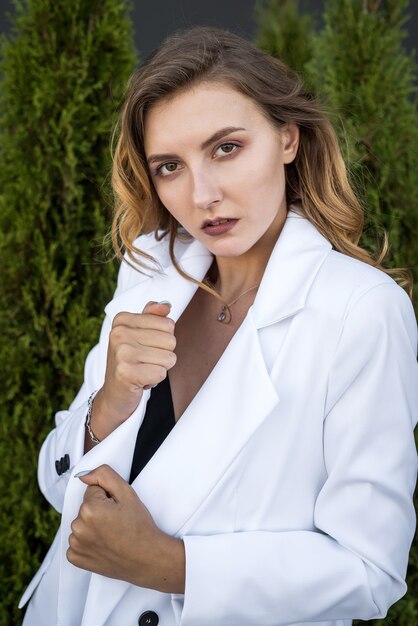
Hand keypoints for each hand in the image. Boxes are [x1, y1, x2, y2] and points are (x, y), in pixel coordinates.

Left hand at [67, 465, 184, 592]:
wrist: (147, 558)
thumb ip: (105, 476)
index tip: (117, 509)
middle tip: (116, 522)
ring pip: (81, 524)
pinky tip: (103, 545)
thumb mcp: (127, 493)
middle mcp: (78, 527)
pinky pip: (76, 542)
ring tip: (111, 534)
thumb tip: (84, 475)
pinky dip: (87, 543)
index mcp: (90, 509)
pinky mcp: (75, 558)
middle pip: (85, 507)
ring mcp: (76, 544)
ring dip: (92, 527)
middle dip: (98, 511)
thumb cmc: (140, 527)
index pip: (92, 491)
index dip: (107, 498)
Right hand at [91, 301, 175, 438]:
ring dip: (159, 368)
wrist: (114, 394)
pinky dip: (155, 380)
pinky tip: (140, 381)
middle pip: (171, 341)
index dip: (162, 340)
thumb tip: (166, 305)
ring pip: (169, 358)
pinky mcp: (125, 372)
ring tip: (142, 370)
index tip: (144, 348)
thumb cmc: (130, 362)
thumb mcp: (139, 335)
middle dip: (162, 355)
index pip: (168, 324)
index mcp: (122, 319)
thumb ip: (153, 317)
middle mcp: (119, 333)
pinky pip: (162, 373)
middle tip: (143, 362)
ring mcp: (121, 352)